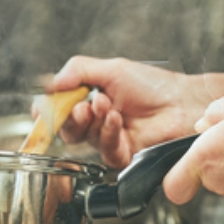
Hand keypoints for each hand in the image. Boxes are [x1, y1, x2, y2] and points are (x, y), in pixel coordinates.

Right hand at [46, 56, 214, 167]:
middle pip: (66, 126)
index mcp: (91, 98)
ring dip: (91, 120)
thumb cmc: (152, 85)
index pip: (60, 107)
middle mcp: (97, 120)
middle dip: (68, 116)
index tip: (43, 106)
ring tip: (106, 104)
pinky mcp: (121, 154)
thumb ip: (78, 71)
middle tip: (81, 105)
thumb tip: (50, 82)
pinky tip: (117, 119)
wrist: (181, 102)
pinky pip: (103, 150)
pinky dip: (107, 132)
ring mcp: (108, 138)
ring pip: (82, 138)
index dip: (49, 109)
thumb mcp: (112, 69)